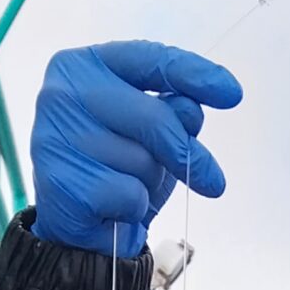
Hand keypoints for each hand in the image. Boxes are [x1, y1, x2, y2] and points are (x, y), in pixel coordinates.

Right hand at [31, 42, 241, 257]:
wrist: (74, 229)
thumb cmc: (113, 171)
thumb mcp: (148, 136)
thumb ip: (170, 113)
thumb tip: (191, 108)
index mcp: (83, 66)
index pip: (148, 60)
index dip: (193, 74)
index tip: (231, 93)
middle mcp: (64, 94)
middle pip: (153, 117)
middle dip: (186, 152)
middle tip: (212, 181)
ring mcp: (57, 138)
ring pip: (141, 161)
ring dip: (148, 183)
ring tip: (125, 189)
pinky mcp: (61, 185)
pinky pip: (128, 196)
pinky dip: (132, 210)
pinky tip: (111, 211)